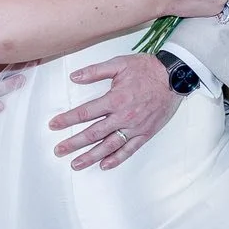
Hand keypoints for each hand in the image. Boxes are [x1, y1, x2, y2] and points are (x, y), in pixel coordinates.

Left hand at [49, 54, 181, 169]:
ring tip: (76, 164)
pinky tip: (104, 165)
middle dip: (74, 143)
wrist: (174, 76)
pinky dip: (116, 159)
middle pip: (93, 133)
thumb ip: (95, 71)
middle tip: (59, 151)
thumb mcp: (119, 63)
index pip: (86, 112)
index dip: (68, 120)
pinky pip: (129, 149)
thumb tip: (74, 77)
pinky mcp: (146, 133)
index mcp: (115, 99)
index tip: (54, 125)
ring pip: (109, 145)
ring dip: (91, 156)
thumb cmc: (147, 69)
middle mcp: (124, 116)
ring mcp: (135, 127)